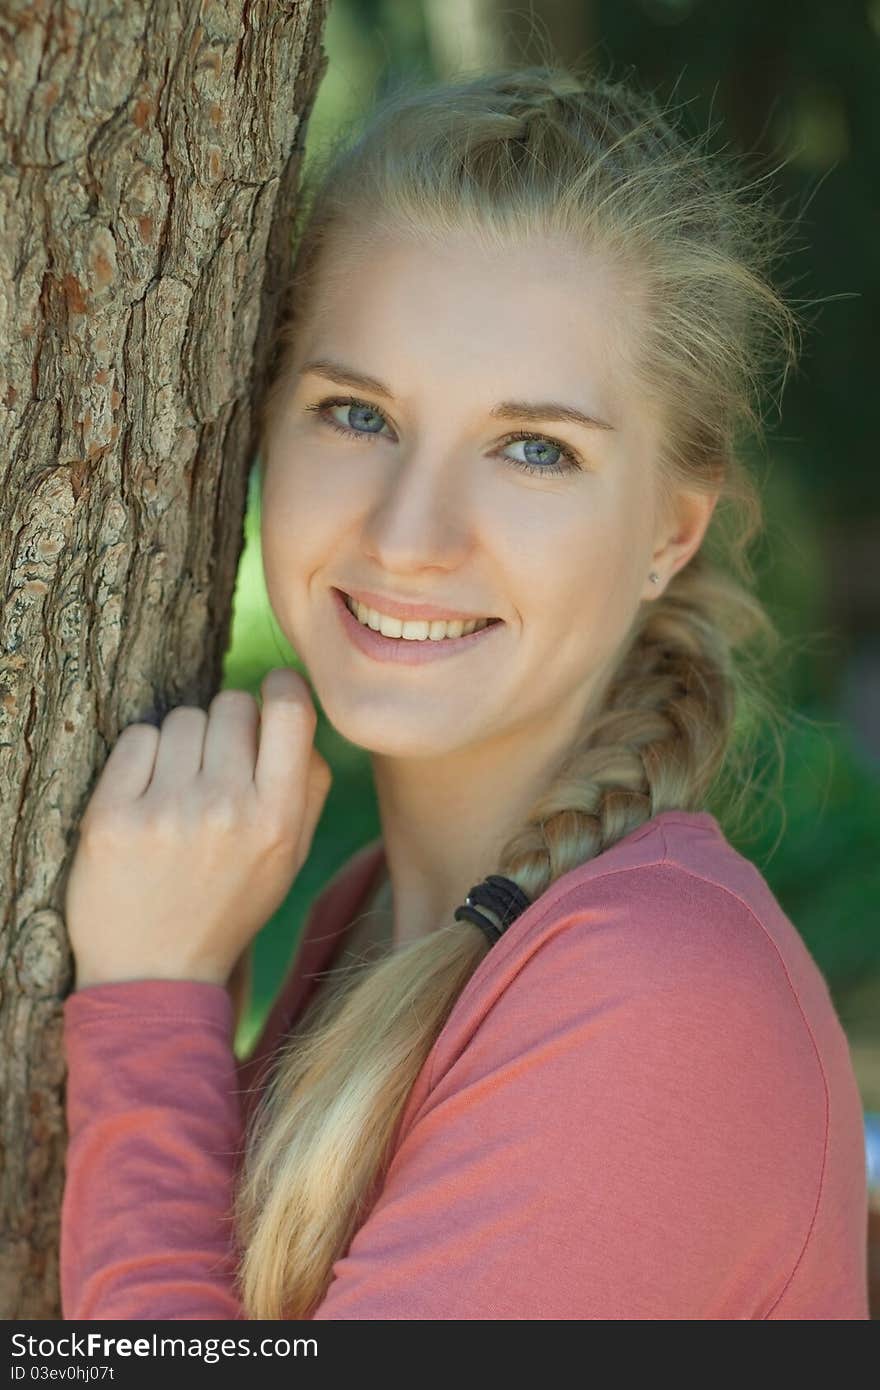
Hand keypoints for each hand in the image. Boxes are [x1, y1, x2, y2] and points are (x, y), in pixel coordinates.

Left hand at [63, 668, 331, 990]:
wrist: (153, 973)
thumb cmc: (227, 905)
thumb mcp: (289, 858)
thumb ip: (307, 787)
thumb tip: (294, 712)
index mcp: (277, 820)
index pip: (288, 708)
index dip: (279, 691)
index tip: (269, 698)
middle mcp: (226, 810)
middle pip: (232, 705)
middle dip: (226, 726)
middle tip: (216, 767)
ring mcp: (166, 811)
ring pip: (182, 718)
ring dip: (182, 744)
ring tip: (179, 790)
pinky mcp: (112, 815)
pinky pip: (137, 737)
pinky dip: (142, 757)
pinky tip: (146, 796)